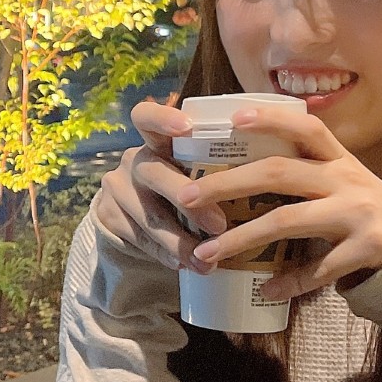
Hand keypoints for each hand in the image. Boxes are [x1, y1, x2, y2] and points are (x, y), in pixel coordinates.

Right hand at [92, 97, 207, 271]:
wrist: (130, 214)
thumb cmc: (180, 186)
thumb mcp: (189, 170)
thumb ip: (215, 168)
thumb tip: (272, 181)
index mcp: (156, 141)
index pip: (147, 116)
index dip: (163, 117)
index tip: (187, 126)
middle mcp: (134, 160)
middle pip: (154, 173)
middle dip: (189, 202)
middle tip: (220, 225)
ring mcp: (117, 188)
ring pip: (148, 216)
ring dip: (181, 242)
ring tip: (208, 262)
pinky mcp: (108, 216)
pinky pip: (139, 238)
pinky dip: (165, 254)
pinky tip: (185, 265)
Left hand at [177, 104, 381, 301]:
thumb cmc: (369, 212)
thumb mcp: (343, 183)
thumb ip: (305, 175)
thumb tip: (239, 173)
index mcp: (339, 159)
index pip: (305, 127)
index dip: (271, 118)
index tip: (233, 117)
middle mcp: (347, 180)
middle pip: (279, 173)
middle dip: (227, 183)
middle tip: (184, 196)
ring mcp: (357, 214)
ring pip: (288, 221)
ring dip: (241, 239)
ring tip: (206, 254)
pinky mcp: (367, 249)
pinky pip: (318, 269)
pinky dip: (289, 282)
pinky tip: (265, 290)